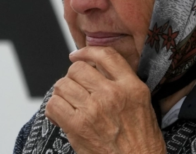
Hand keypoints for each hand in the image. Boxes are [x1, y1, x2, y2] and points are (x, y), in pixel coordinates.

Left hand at [44, 46, 165, 153]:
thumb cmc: (141, 143)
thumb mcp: (142, 106)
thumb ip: (123, 85)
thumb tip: (96, 72)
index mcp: (132, 87)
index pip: (105, 56)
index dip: (86, 52)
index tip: (76, 56)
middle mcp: (113, 94)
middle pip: (78, 69)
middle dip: (72, 79)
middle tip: (75, 91)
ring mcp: (94, 109)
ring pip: (62, 85)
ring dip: (62, 94)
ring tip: (68, 105)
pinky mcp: (78, 126)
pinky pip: (54, 105)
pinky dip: (53, 110)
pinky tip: (61, 117)